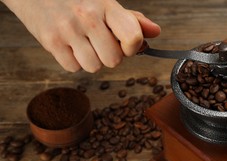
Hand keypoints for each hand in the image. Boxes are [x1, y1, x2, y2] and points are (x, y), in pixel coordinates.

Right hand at [3, 0, 160, 71]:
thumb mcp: (104, 2)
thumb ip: (130, 20)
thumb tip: (155, 32)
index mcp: (106, 6)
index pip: (132, 38)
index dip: (132, 48)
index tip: (125, 44)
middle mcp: (87, 18)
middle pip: (114, 60)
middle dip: (109, 55)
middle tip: (99, 41)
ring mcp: (67, 30)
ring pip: (94, 67)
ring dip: (92, 59)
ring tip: (83, 42)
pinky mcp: (50, 41)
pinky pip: (73, 68)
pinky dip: (73, 61)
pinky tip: (69, 44)